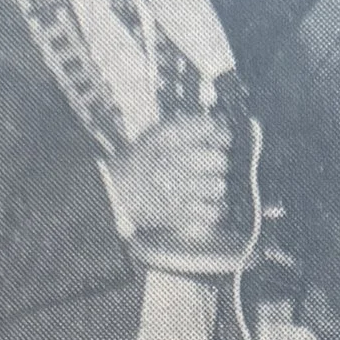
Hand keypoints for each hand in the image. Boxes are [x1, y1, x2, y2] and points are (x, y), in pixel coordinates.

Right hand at [110, 111, 231, 245]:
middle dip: (218, 164)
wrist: (116, 192)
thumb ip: (186, 128)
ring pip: (218, 187)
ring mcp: (179, 189)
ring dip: (215, 188)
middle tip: (212, 167)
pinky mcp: (181, 214)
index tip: (222, 141)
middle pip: (219, 160)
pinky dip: (213, 210)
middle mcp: (176, 160)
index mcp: (169, 136)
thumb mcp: (156, 134)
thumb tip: (217, 126)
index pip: (211, 128)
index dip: (222, 135)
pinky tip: (206, 205)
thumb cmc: (139, 163)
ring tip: (206, 187)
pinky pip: (213, 211)